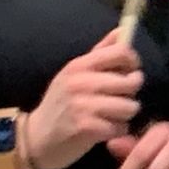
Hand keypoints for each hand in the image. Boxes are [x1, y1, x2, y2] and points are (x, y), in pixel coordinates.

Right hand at [25, 30, 142, 168]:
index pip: (121, 52)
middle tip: (117, 99)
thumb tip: (122, 31)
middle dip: (130, 94)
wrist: (35, 138)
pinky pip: (121, 127)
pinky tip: (104, 130)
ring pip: (130, 106)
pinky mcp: (87, 128)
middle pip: (131, 82)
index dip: (133, 62)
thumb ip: (101, 52)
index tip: (130, 72)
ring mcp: (83, 106)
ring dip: (125, 115)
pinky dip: (117, 131)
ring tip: (111, 116)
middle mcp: (81, 82)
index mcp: (79, 65)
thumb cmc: (61, 103)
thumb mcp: (75, 73)